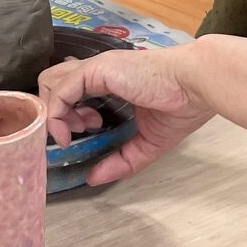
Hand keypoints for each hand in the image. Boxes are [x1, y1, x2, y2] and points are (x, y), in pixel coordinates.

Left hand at [38, 44, 214, 183]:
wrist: (196, 86)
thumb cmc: (180, 107)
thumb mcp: (145, 143)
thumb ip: (120, 161)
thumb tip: (93, 178)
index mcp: (111, 80)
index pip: (72, 87)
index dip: (70, 111)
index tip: (86, 131)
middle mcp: (99, 70)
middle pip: (54, 81)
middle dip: (55, 109)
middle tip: (76, 131)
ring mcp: (97, 68)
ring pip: (50, 81)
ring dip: (52, 111)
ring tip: (71, 132)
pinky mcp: (97, 70)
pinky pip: (61, 90)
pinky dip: (56, 114)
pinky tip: (68, 132)